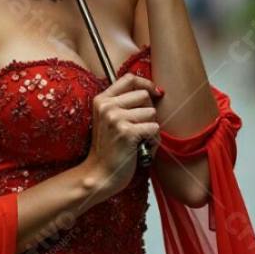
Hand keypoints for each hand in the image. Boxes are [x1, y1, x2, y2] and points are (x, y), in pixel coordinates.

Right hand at [84, 73, 162, 199]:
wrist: (99, 174)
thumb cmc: (109, 149)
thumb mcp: (108, 120)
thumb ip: (123, 104)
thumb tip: (152, 91)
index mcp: (102, 100)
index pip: (129, 78)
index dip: (146, 83)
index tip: (156, 92)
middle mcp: (107, 106)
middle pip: (144, 95)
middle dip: (149, 112)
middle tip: (142, 128)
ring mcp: (116, 118)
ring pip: (151, 112)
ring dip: (152, 128)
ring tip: (141, 141)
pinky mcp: (127, 132)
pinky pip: (154, 128)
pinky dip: (153, 141)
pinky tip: (142, 149)